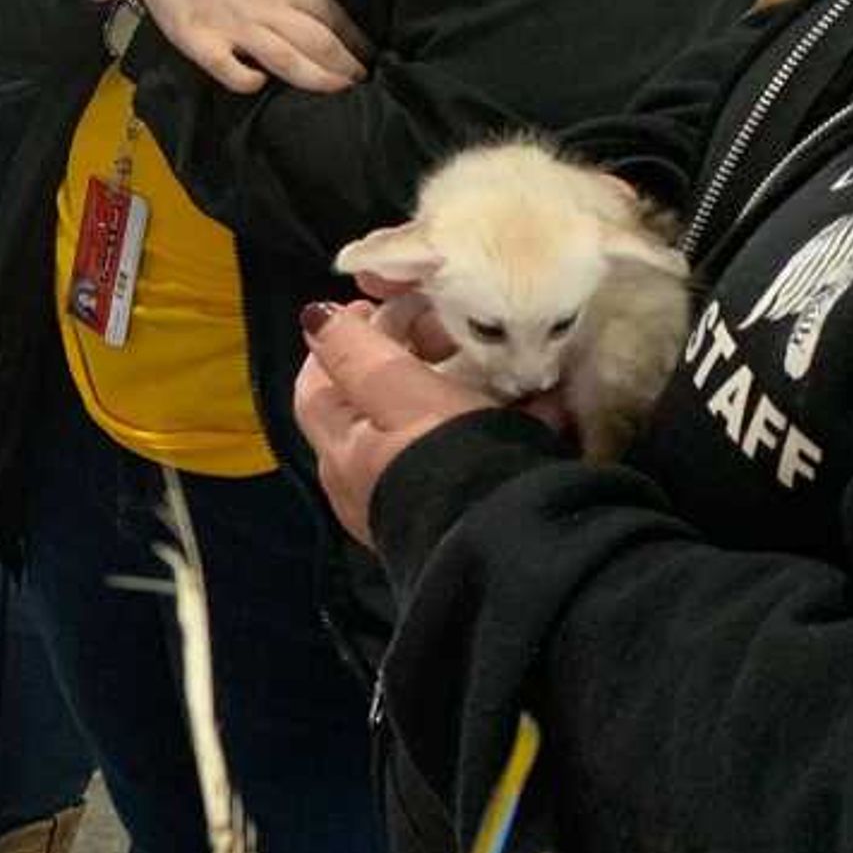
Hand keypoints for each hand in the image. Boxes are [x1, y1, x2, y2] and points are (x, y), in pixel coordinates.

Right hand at [83, 0, 369, 94]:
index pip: (332, 11)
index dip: (355, 37)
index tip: (369, 53)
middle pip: (320, 42)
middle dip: (346, 67)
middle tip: (363, 82)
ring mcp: (233, 21)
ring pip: (289, 60)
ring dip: (317, 80)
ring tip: (336, 94)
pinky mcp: (199, 39)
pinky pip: (232, 70)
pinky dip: (250, 80)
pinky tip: (258, 83)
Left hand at [293, 299, 503, 547]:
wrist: (511, 545)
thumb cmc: (448, 458)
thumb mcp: (398, 392)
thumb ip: (356, 354)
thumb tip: (314, 317)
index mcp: (340, 450)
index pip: (318, 382)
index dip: (345, 338)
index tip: (387, 308)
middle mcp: (363, 482)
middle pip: (369, 405)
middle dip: (403, 359)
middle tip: (444, 331)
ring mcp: (409, 501)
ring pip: (422, 429)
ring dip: (452, 390)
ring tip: (491, 363)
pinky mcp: (460, 513)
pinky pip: (468, 456)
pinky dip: (494, 424)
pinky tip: (537, 408)